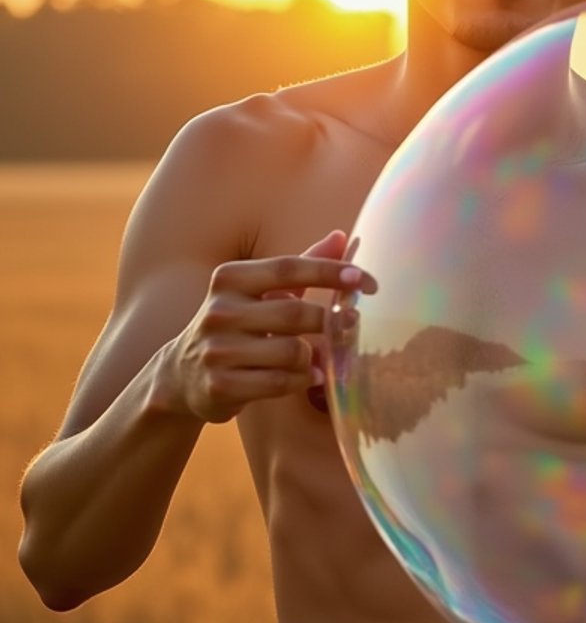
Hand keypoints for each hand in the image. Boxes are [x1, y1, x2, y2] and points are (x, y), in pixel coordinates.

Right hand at [170, 230, 376, 423]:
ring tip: (316, 359)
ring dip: (314, 357)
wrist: (183, 374)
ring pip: (293, 352)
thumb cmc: (237, 325)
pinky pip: (281, 382)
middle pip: (295, 313)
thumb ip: (300, 266)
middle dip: (330, 322)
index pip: (289, 268)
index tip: (365, 279)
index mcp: (231, 278)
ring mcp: (218, 349)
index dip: (331, 272)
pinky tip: (309, 377)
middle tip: (351, 327)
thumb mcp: (261, 291)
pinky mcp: (220, 385)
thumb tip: (341, 237)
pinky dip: (304, 380)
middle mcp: (220, 310)